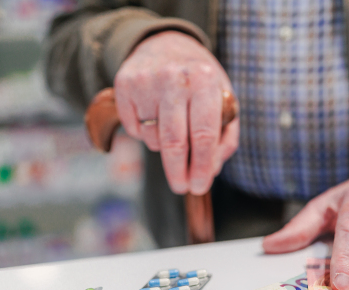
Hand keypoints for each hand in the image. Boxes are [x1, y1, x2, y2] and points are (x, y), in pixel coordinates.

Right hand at [114, 31, 238, 194]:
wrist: (166, 44)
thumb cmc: (200, 81)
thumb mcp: (224, 100)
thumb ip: (225, 138)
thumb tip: (211, 170)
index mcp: (205, 80)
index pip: (203, 135)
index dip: (201, 168)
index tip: (199, 187)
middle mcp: (174, 78)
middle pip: (174, 143)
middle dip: (178, 173)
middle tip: (181, 187)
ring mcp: (145, 81)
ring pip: (153, 138)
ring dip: (164, 148)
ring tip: (173, 130)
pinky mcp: (124, 85)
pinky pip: (133, 130)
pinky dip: (145, 134)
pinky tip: (155, 118)